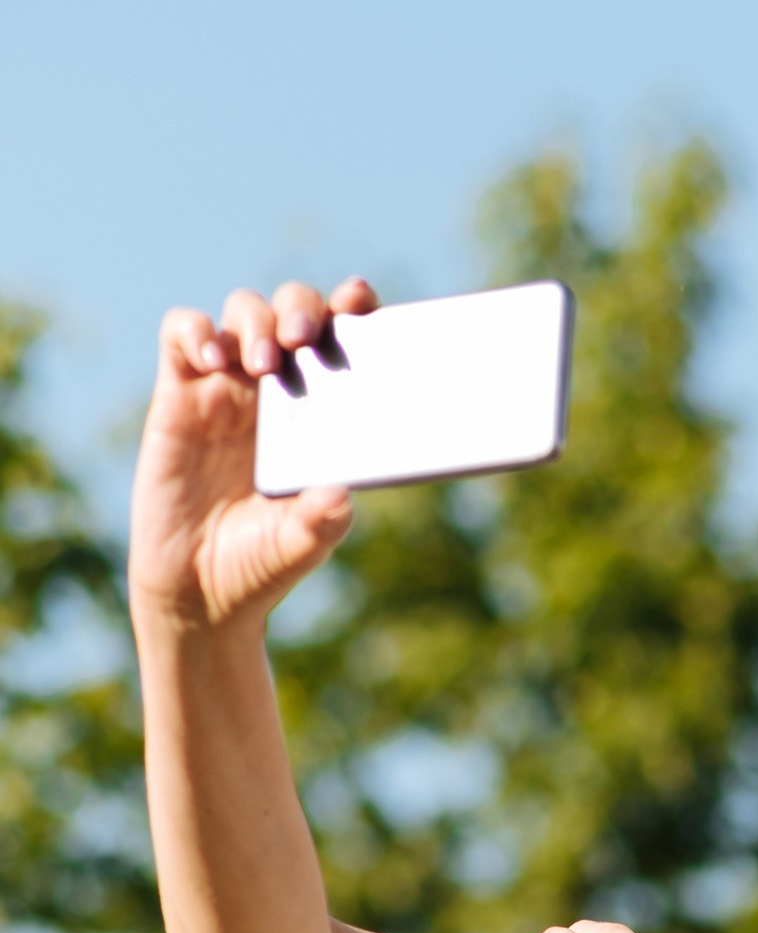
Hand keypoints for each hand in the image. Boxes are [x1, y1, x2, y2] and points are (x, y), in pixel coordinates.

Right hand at [131, 280, 377, 636]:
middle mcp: (275, 389)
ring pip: (242, 311)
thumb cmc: (260, 561)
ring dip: (256, 321)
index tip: (363, 302)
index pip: (340, 342)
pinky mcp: (179, 394)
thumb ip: (323, 520)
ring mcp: (226, 386)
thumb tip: (342, 495)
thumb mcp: (300, 545)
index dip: (352, 311)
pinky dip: (196, 333)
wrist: (198, 590)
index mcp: (319, 413)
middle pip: (290, 309)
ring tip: (262, 364)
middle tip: (304, 337)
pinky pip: (182, 335)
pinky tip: (212, 361)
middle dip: (301, 307)